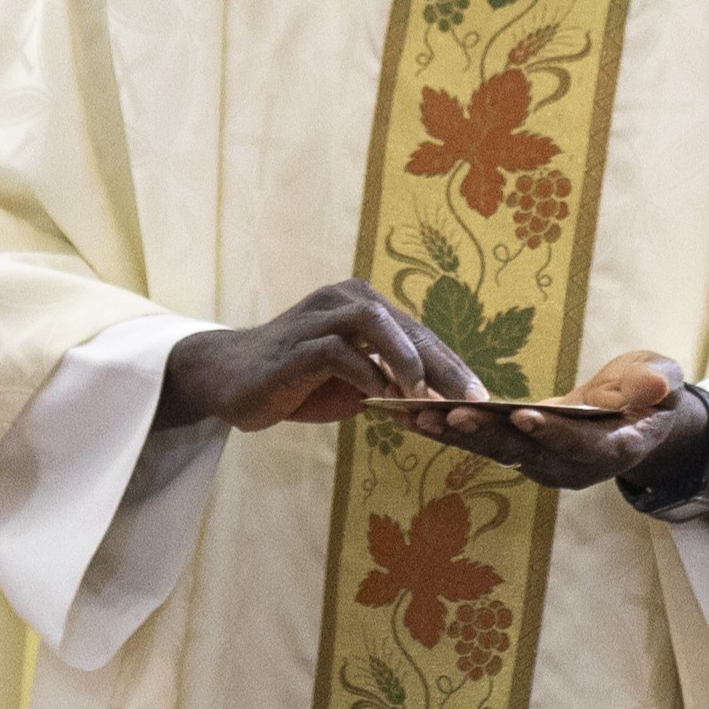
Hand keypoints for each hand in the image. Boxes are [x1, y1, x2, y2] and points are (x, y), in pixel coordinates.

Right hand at [158, 280, 483, 432]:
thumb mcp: (352, 385)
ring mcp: (316, 317)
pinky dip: (363, 372)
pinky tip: (379, 399)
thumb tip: (438, 409)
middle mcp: (343, 299)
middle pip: (406, 326)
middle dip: (442, 365)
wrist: (229, 380)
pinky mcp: (293, 345)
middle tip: (469, 399)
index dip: (452, 365)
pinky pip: (335, 350)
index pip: (419, 334)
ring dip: (404, 360)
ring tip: (423, 396)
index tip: (479, 398)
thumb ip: (390, 387)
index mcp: (362, 305)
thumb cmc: (297, 381)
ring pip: (373, 322)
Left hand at [411, 350, 706, 492]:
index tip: (523, 416)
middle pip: (527, 452)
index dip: (554, 431)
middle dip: (487, 434)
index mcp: (613, 448)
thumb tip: (657, 388)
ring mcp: (546, 466)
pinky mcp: (524, 456)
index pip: (581, 443)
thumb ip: (656, 384)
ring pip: (498, 451)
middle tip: (449, 415)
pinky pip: (485, 444)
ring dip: (456, 435)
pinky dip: (451, 430)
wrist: (636, 418)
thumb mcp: (664, 379)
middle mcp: (575, 466)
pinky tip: (414, 416)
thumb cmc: (651, 392)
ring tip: (417, 416)